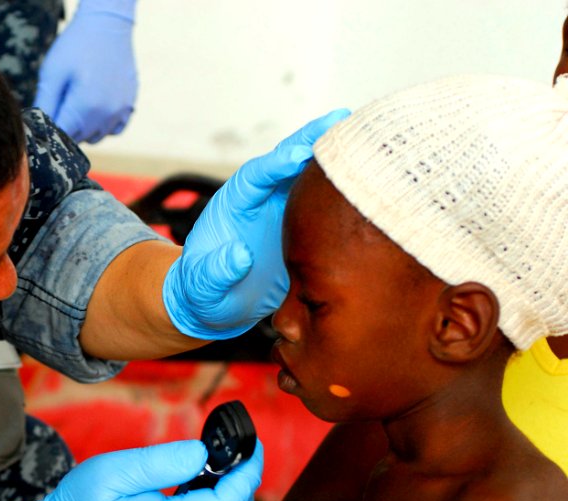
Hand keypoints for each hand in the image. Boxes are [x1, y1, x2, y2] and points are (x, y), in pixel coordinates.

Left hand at [34, 0, 137, 143]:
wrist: (108, 25)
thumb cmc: (76, 46)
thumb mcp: (52, 73)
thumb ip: (44, 105)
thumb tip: (36, 131)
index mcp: (85, 107)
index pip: (60, 136)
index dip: (48, 131)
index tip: (42, 121)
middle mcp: (106, 115)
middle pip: (77, 138)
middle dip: (64, 128)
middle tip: (59, 104)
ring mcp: (121, 111)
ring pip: (95, 137)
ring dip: (83, 129)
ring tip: (76, 103)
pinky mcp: (129, 105)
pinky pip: (114, 130)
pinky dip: (102, 126)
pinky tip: (94, 108)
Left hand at [162, 109, 350, 338]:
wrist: (221, 305)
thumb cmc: (205, 293)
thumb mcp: (204, 287)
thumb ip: (217, 271)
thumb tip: (239, 256)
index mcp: (233, 206)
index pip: (253, 177)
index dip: (276, 164)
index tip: (298, 154)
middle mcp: (260, 200)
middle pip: (286, 162)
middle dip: (311, 140)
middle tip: (342, 119)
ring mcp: (282, 209)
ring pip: (308, 175)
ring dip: (333, 155)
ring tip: (366, 134)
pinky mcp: (301, 223)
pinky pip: (323, 199)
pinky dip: (344, 185)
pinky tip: (370, 174)